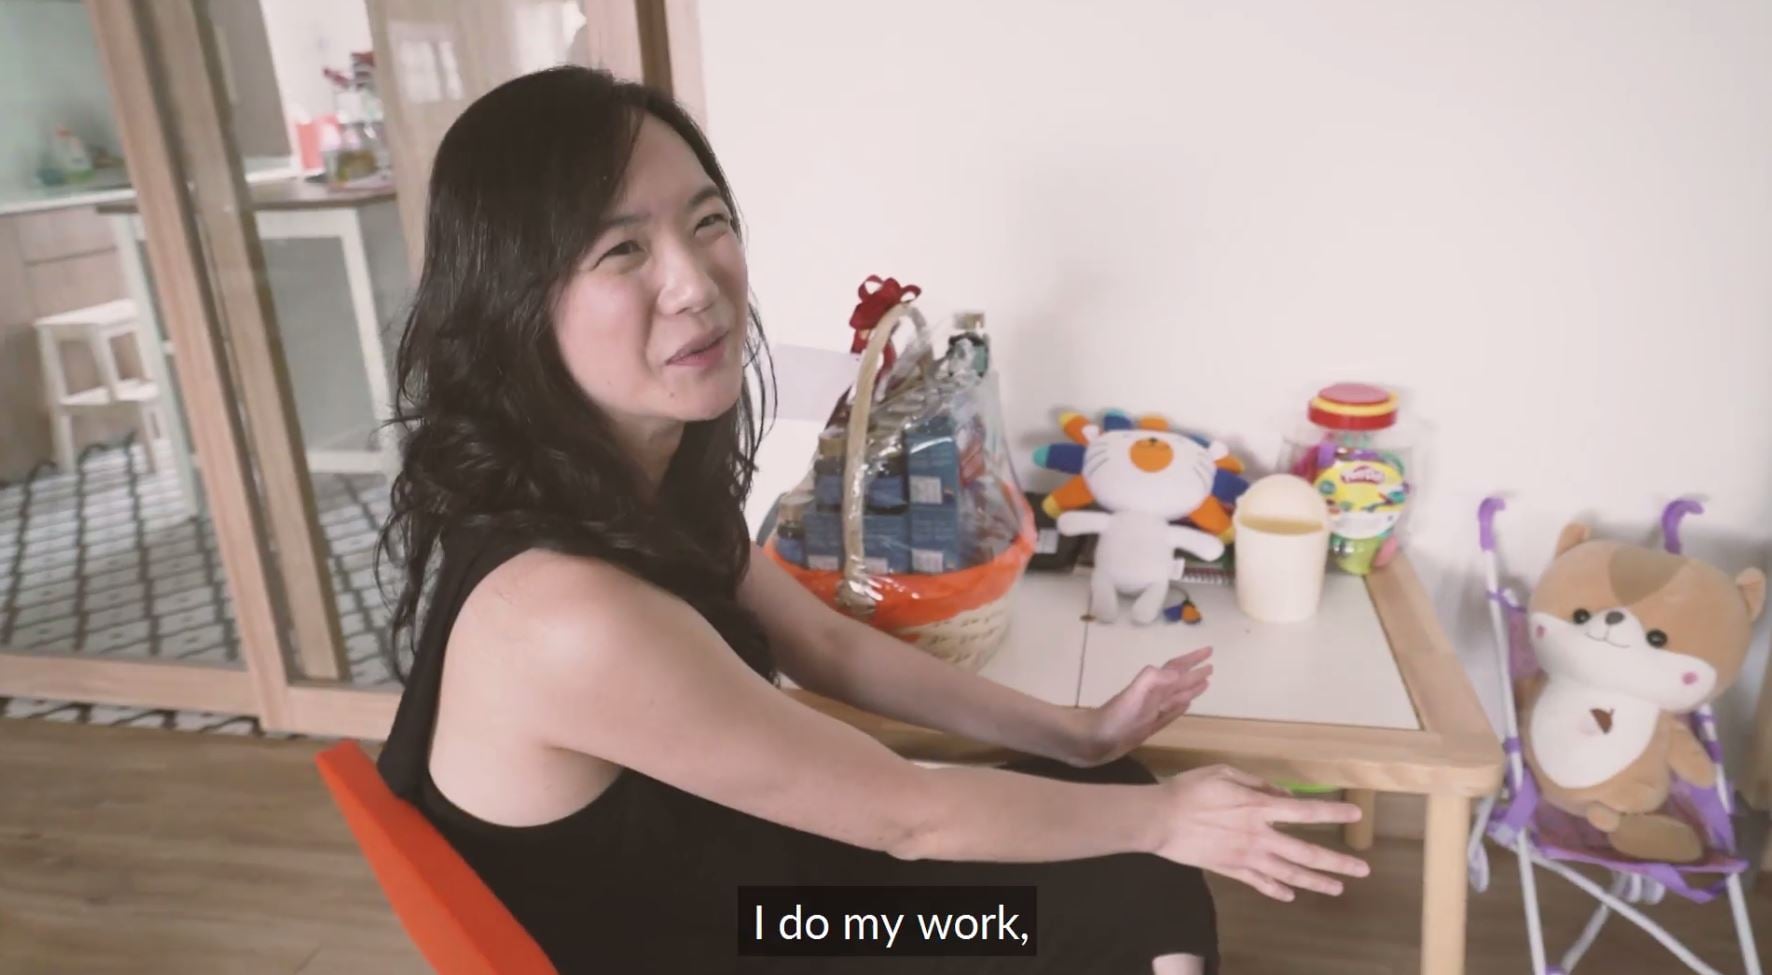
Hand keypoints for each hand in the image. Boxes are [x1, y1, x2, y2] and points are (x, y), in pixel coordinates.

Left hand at [1066, 647, 1212, 766]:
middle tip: (1212, 665)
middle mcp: (1152, 697)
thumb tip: (1179, 672)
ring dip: (1190, 688)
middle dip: (1194, 672)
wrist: (1088, 743)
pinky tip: (1185, 704)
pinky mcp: (1146, 728)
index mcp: (1151, 687)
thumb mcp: (1132, 696)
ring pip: (1175, 696)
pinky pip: (1168, 714)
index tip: (1209, 651)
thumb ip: (1152, 680)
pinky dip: (1179, 707)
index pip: (1176, 669)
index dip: (1192, 660)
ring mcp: (1149, 712)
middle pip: (1178, 680)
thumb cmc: (1110, 720)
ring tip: (1206, 681)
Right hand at [1155, 765, 1369, 900]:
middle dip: (1337, 861)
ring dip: (1316, 881)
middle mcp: (1259, 835)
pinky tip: (1291, 894)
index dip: (1332, 812)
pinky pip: (1260, 883)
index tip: (1354, 815)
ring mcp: (1246, 856)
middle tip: (1362, 869)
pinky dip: (1277, 890)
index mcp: (1258, 807)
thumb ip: (1258, 784)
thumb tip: (1284, 795)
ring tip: (1337, 888)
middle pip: (1306, 852)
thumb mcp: (1225, 773)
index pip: (1305, 810)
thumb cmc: (1189, 789)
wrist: (1159, 819)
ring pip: (1289, 873)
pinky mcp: (1231, 869)